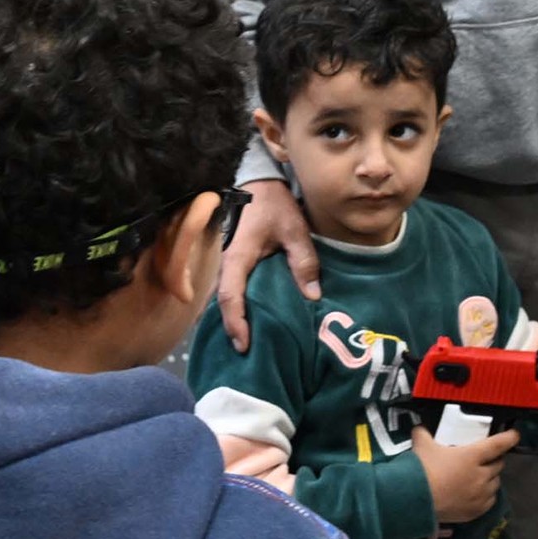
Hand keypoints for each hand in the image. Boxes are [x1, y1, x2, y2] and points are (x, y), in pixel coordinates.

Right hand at [217, 177, 318, 351]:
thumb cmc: (275, 205)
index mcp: (238, 258)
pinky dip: (239, 308)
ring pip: (227, 299)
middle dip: (234, 330)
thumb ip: (304, 261)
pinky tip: (253, 321)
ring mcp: (228, 265)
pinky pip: (233, 291)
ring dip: (235, 320)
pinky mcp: (235, 265)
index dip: (236, 323)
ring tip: (251, 344)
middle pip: (224, 305)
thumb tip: (313, 296)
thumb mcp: (295, 230)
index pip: (231, 297)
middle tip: (248, 356)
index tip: (245, 345)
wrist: (259, 182)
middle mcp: (227, 265)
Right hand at [412, 424, 519, 522]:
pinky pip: (490, 500)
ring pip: (495, 483)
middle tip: (486, 458)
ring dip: (491, 477)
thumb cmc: (422, 469)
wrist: (415, 500)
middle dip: (495, 459)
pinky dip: (487, 495)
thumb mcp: (422, 445)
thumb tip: (420, 429)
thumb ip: (424, 434)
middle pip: (498, 465)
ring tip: (480, 476)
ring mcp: (480, 495)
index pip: (497, 444)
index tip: (515, 435)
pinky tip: (477, 493)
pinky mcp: (476, 511)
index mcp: (472, 456)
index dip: (508, 438)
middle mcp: (481, 475)